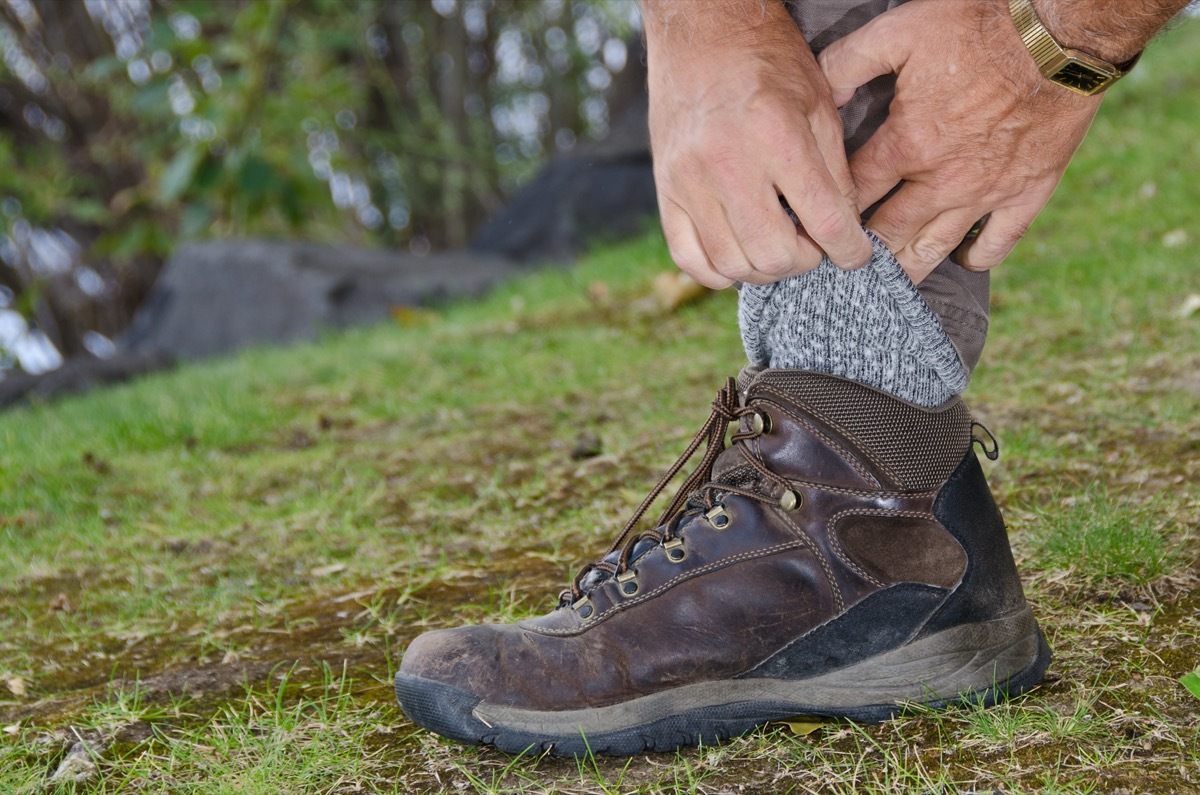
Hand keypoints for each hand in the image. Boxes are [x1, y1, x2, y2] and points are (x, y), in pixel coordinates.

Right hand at [644, 0, 872, 287]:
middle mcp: (727, 163)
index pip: (825, 220)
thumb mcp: (818, 105)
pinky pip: (689, 258)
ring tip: (779, 246)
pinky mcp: (665, 190)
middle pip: (775, 254)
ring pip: (732, 264)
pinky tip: (740, 255)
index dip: (850, 250)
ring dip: (765, 268)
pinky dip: (719, 271)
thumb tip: (845, 229)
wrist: (701, 31)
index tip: (855, 254)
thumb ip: (834, 171)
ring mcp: (688, 181)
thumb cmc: (768, 63)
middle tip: (813, 244)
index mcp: (776, 136)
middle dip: (805, 261)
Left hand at [819, 0, 1102, 281]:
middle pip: (888, 233)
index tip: (818, 224)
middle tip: (844, 266)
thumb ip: (849, 62)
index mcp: (906, 143)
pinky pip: (998, 242)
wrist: (1061, 31)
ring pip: (935, 247)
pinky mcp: (1028, 192)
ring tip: (886, 282)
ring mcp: (986, 191)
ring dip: (907, 268)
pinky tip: (961, 261)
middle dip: (862, 253)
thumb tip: (819, 95)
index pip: (853, 194)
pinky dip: (977, 258)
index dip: (831, 211)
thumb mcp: (899, 31)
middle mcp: (941, 179)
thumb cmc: (978, 25)